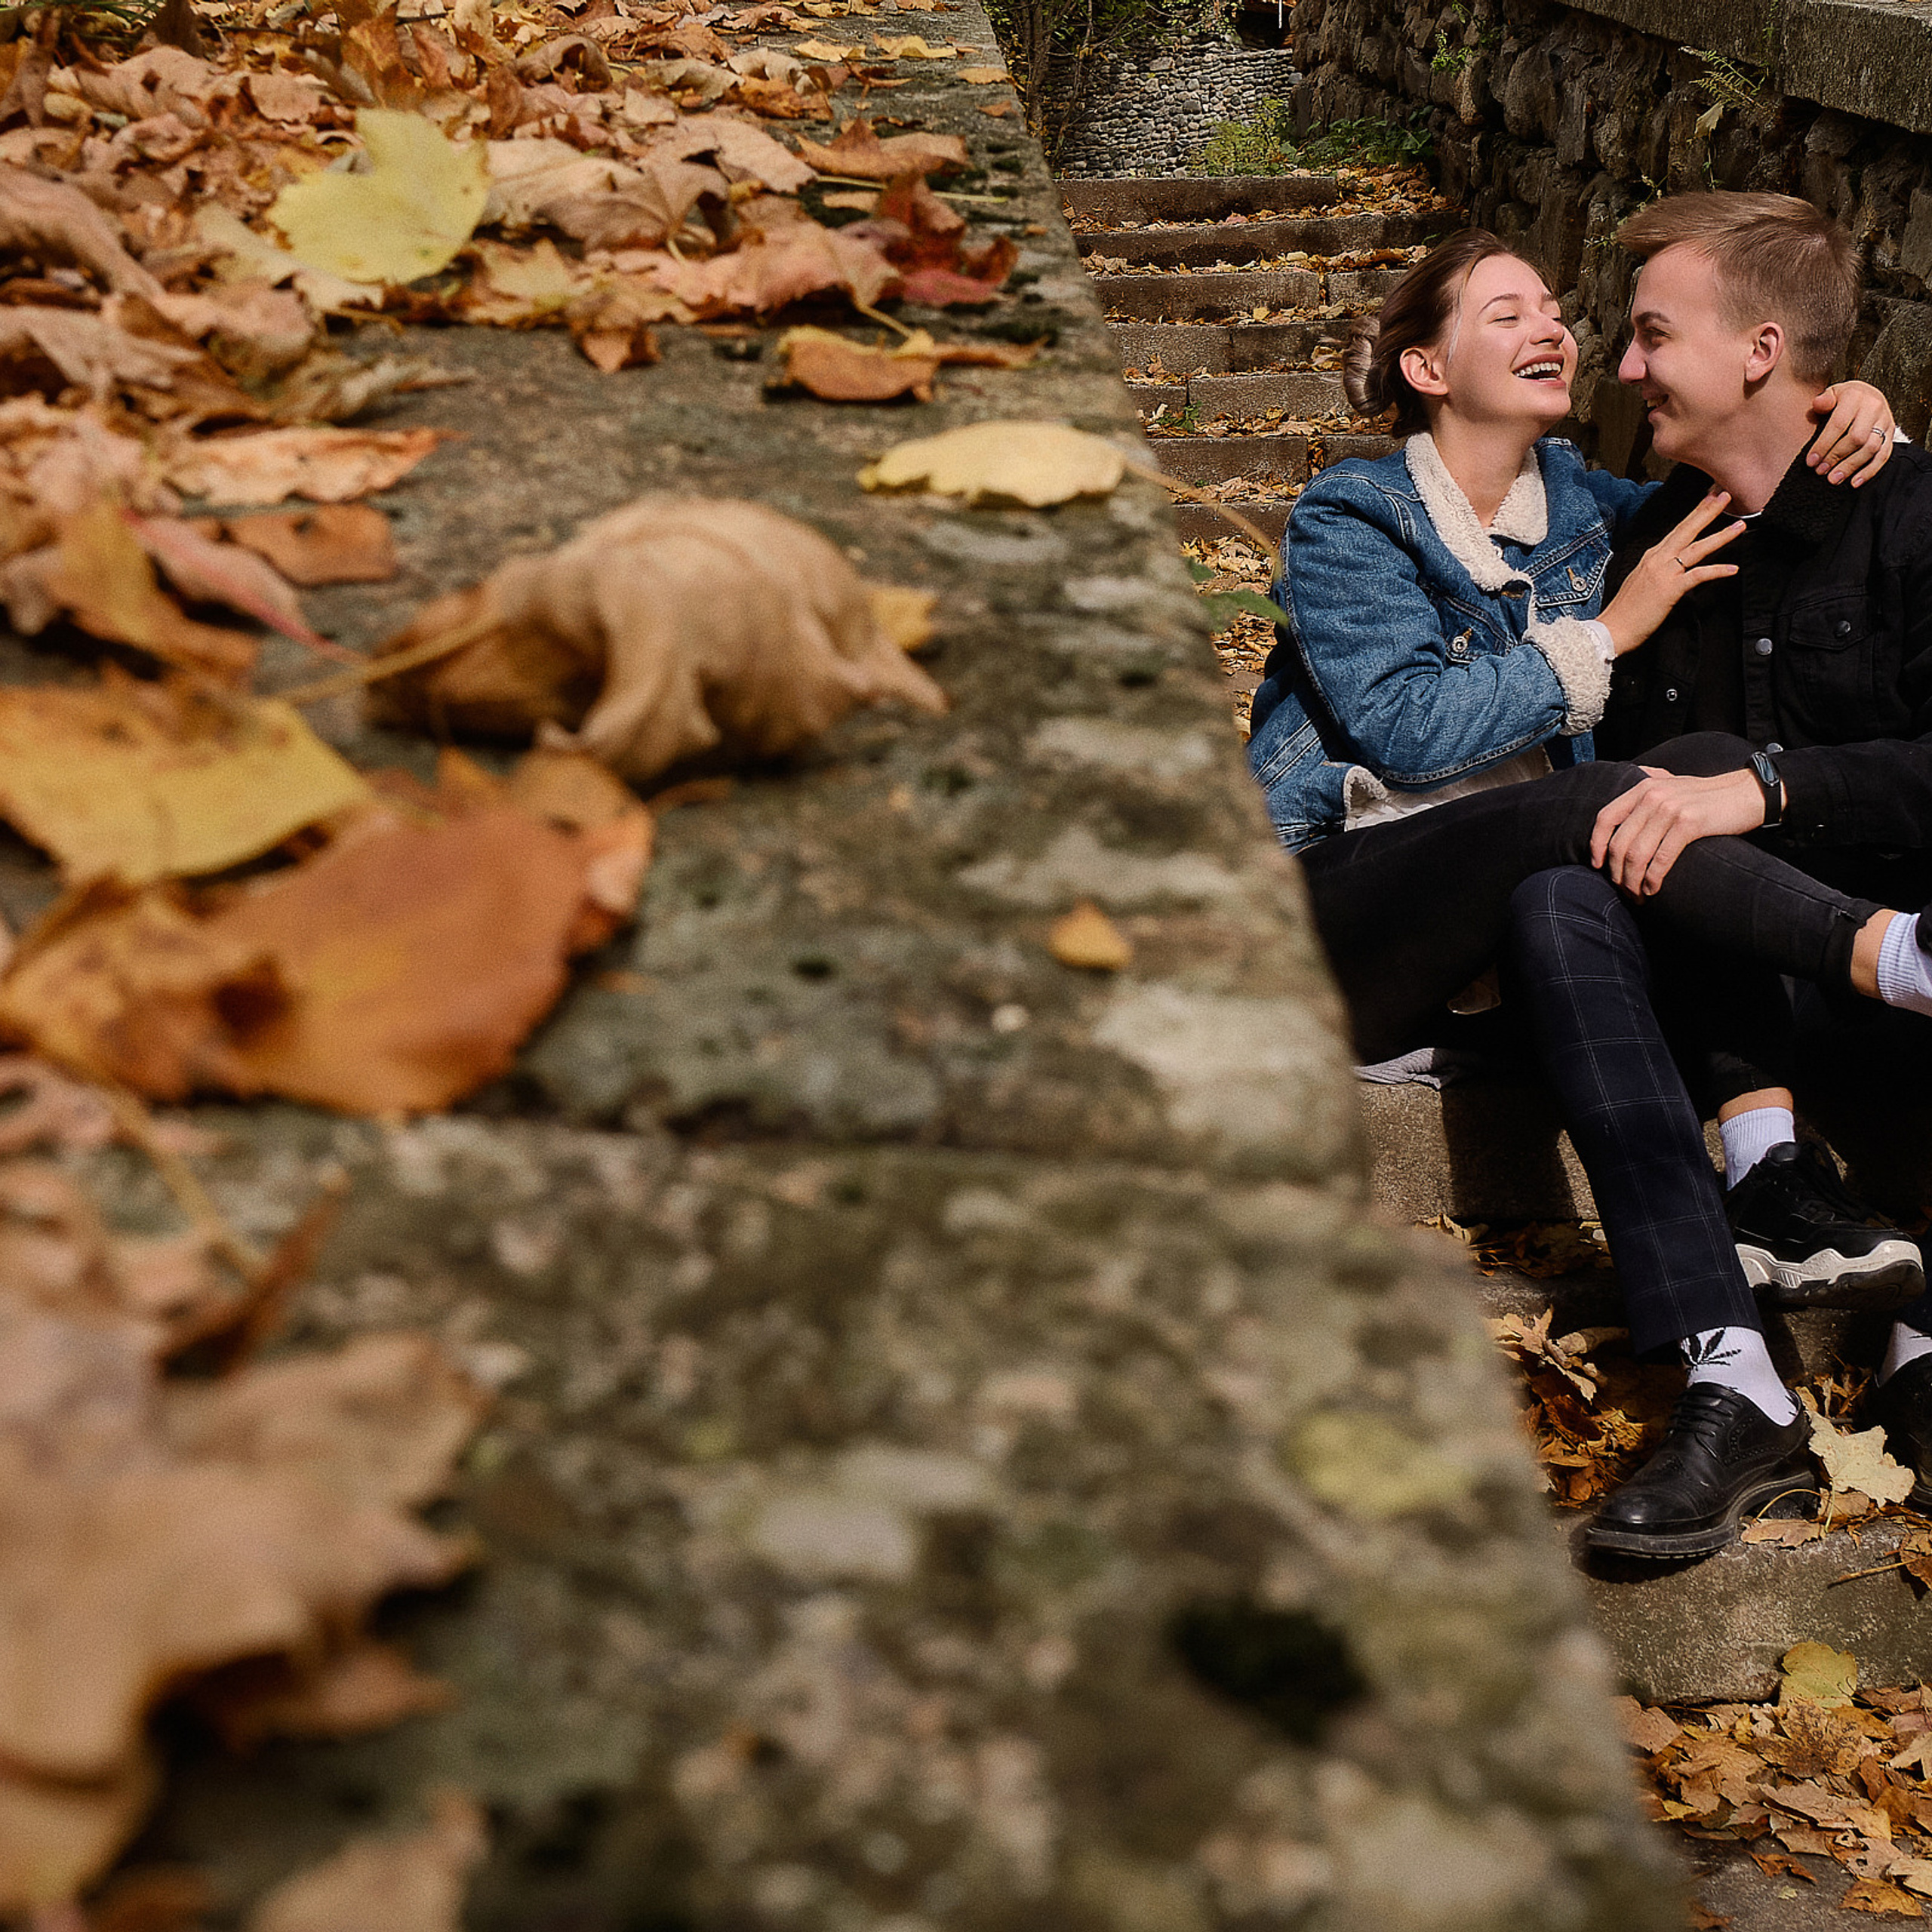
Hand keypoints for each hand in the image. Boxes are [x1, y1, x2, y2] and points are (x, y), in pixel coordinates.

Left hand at [1590, 767, 1773, 892]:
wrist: (1747, 793)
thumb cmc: (1707, 796)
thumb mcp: (1673, 782)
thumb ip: (1650, 783)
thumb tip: (1629, 784)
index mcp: (1642, 787)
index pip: (1605, 818)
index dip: (1596, 845)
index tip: (1598, 866)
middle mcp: (1652, 796)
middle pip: (1619, 843)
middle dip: (1617, 874)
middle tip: (1623, 890)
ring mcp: (1670, 809)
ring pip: (1637, 855)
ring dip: (1632, 882)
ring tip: (1637, 895)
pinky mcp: (1689, 824)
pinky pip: (1661, 859)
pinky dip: (1652, 880)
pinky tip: (1653, 890)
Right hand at [1597, 492, 1743, 656]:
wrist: (1612, 629)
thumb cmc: (1625, 611)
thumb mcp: (1641, 581)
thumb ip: (1658, 570)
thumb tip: (1672, 567)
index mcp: (1651, 556)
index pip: (1677, 530)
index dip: (1695, 513)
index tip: (1709, 499)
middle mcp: (1657, 559)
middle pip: (1687, 530)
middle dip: (1708, 511)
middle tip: (1725, 495)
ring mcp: (1663, 573)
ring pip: (1696, 549)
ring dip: (1720, 536)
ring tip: (1739, 526)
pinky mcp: (1670, 589)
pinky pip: (1698, 576)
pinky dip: (1716, 571)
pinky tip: (1733, 568)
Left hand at [1809, 381, 1897, 485]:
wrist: (1867, 395)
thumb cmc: (1843, 399)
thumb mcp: (1832, 394)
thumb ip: (1824, 400)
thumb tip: (1818, 403)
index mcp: (1855, 396)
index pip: (1839, 424)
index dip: (1824, 444)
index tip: (1811, 461)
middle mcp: (1874, 408)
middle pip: (1856, 438)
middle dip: (1836, 457)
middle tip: (1820, 471)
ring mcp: (1885, 422)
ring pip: (1871, 448)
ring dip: (1851, 466)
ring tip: (1833, 479)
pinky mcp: (1891, 434)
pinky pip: (1884, 455)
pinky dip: (1869, 471)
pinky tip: (1854, 483)